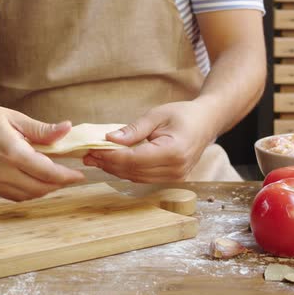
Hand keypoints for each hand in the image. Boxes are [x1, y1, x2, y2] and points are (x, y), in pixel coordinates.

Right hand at [0, 101, 84, 200]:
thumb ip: (42, 130)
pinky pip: (14, 196)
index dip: (67, 176)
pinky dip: (29, 192)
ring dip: (45, 189)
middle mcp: (2, 172)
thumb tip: (67, 129)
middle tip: (70, 175)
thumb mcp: (14, 118)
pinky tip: (35, 181)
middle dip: (59, 184)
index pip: (48, 173)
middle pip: (41, 188)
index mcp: (12, 153)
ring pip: (28, 196)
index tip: (79, 174)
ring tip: (54, 177)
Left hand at [83, 101, 215, 182]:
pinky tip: (112, 162)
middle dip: (108, 163)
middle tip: (87, 155)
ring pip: (135, 178)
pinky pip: (143, 178)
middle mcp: (175, 169)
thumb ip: (133, 130)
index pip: (133, 159)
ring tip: (95, 158)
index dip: (110, 156)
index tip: (91, 149)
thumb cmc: (183, 114)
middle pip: (132, 171)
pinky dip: (126, 171)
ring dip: (114, 169)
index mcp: (173, 152)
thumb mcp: (156, 115)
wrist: (206, 122)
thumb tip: (109, 139)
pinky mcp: (172, 179)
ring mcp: (175, 177)